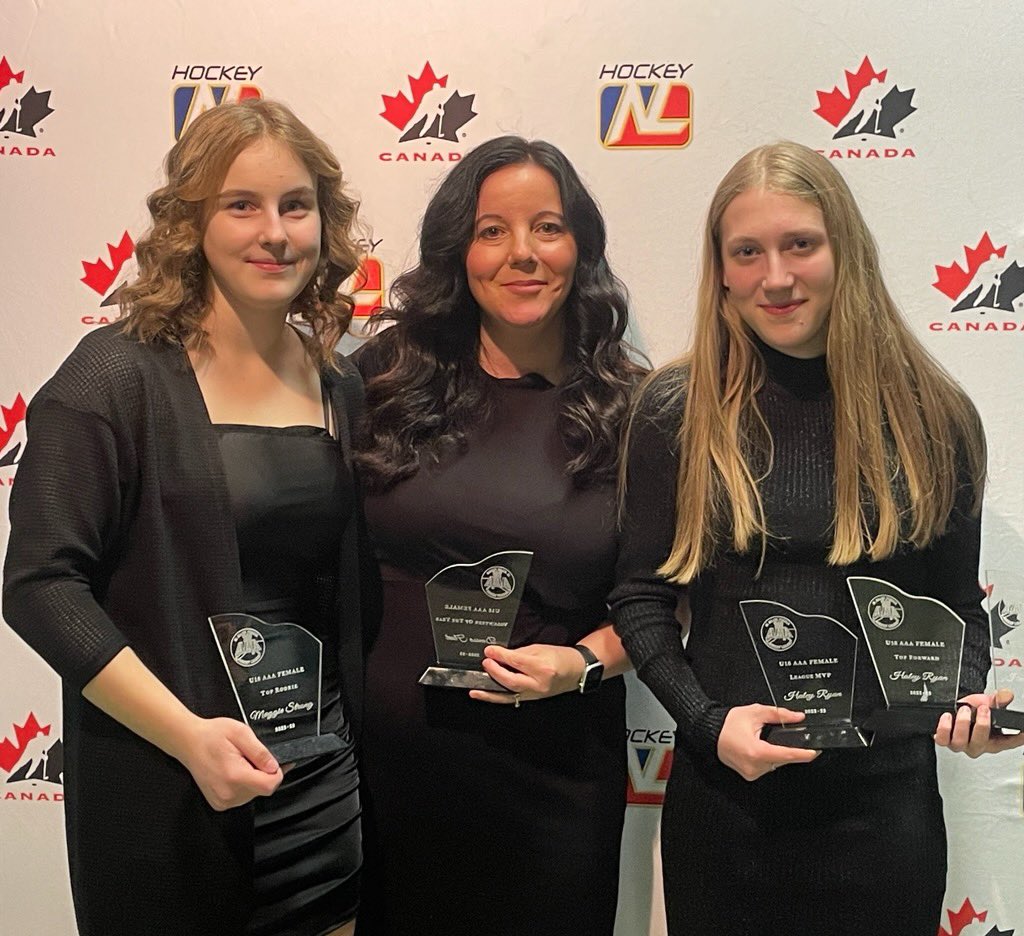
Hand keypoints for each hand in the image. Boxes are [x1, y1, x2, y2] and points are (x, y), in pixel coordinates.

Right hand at [176, 717, 283, 810]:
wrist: (188, 742)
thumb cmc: (210, 735)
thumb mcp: (241, 733)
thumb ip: (260, 752)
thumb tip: (275, 766)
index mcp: (234, 776)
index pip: (269, 785)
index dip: (277, 772)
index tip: (274, 762)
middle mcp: (228, 793)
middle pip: (262, 789)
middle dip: (262, 773)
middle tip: (248, 757)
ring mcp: (222, 801)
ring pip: (253, 793)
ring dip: (253, 778)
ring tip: (238, 762)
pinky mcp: (220, 803)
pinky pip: (242, 796)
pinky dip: (243, 784)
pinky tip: (232, 771)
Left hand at [468, 643, 584, 705]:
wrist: (577, 671)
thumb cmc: (560, 657)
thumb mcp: (540, 649)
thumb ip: (520, 653)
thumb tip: (501, 655)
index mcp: (542, 667)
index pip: (516, 662)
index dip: (500, 655)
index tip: (489, 650)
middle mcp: (538, 683)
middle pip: (511, 680)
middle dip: (494, 672)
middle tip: (485, 663)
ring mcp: (535, 694)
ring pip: (509, 695)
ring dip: (490, 693)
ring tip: (475, 690)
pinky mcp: (533, 699)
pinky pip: (513, 699)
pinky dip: (498, 698)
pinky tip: (487, 696)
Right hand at [716, 704, 819, 780]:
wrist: (710, 733)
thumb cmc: (727, 724)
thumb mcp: (755, 712)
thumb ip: (779, 714)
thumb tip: (797, 717)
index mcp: (756, 751)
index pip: (787, 755)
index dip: (803, 754)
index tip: (815, 752)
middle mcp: (754, 766)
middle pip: (782, 759)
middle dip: (787, 748)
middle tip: (779, 736)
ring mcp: (751, 773)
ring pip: (775, 764)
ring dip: (776, 753)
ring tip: (763, 740)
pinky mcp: (750, 775)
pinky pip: (767, 767)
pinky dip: (768, 758)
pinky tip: (759, 748)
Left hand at [934, 690, 1023, 756]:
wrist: (957, 707)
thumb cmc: (975, 709)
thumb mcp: (989, 703)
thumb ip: (999, 699)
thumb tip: (1006, 695)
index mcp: (994, 740)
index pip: (1010, 743)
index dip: (1017, 739)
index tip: (1021, 732)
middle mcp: (978, 745)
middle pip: (980, 744)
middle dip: (982, 725)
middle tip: (983, 709)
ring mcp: (961, 744)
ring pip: (960, 743)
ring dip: (962, 724)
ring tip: (964, 710)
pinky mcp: (946, 740)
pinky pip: (942, 740)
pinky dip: (944, 728)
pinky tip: (948, 717)